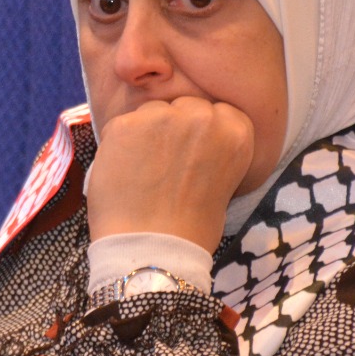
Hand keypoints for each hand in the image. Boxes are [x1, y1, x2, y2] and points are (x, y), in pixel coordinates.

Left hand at [86, 96, 254, 253]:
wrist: (153, 249)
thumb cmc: (191, 227)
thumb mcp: (224, 180)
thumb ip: (213, 149)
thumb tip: (190, 139)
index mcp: (235, 129)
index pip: (216, 111)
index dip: (200, 133)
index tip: (193, 155)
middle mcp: (202, 114)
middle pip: (183, 106)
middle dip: (173, 128)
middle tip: (165, 164)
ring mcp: (162, 116)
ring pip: (150, 112)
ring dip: (145, 133)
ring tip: (143, 171)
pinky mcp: (125, 124)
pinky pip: (120, 126)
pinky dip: (118, 146)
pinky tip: (123, 173)